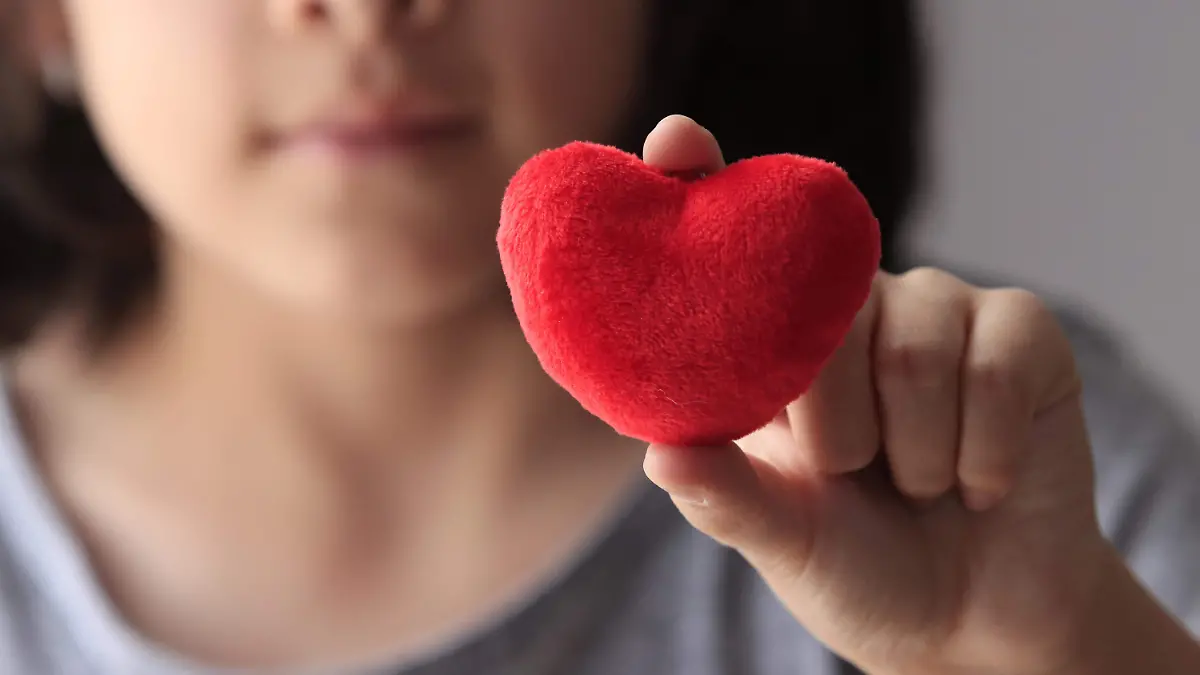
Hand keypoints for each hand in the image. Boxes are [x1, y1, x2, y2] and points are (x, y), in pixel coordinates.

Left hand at [640, 116, 1123, 674]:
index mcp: (775, 345)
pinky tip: (978, 484)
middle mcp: (853, 307)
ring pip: (914, 342)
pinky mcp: (1022, 331)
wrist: (970, 620)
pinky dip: (980, 450)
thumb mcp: (780, 538)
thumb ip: (724, 496)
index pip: (735, 243)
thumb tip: (659, 453)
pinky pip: (994, 364)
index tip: (675, 140)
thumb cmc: (856, 566)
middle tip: (844, 473)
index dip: (702, 180)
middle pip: (831, 301)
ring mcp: (939, 310)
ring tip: (915, 485)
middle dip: (833, 418)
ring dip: (913, 449)